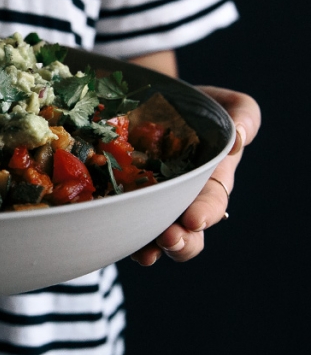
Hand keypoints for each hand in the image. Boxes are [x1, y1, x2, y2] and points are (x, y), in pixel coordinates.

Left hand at [130, 86, 260, 264]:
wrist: (154, 100)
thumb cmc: (197, 107)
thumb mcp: (225, 104)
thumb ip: (242, 116)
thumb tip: (239, 138)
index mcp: (210, 181)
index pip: (211, 203)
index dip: (205, 213)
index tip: (195, 219)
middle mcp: (181, 200)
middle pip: (187, 232)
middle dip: (181, 241)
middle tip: (170, 239)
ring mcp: (150, 203)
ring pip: (153, 235)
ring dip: (151, 247)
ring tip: (145, 253)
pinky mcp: (121, 199)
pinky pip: (120, 220)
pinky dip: (118, 232)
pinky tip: (112, 238)